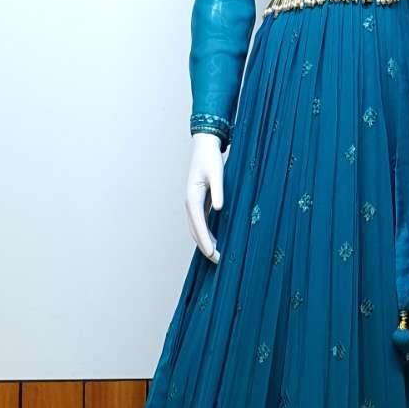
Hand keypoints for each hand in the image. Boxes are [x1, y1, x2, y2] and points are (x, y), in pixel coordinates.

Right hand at [185, 132, 223, 261]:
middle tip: (218, 261)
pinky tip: (215, 240)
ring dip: (205, 242)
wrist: (205, 146)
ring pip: (196, 228)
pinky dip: (206, 233)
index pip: (199, 224)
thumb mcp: (217, 173)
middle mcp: (190, 202)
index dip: (205, 241)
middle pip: (195, 230)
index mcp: (192, 197)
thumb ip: (218, 191)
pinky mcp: (198, 202)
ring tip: (217, 255)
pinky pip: (201, 222)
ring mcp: (193, 203)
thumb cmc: (211, 159)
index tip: (212, 254)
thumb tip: (218, 209)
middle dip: (205, 246)